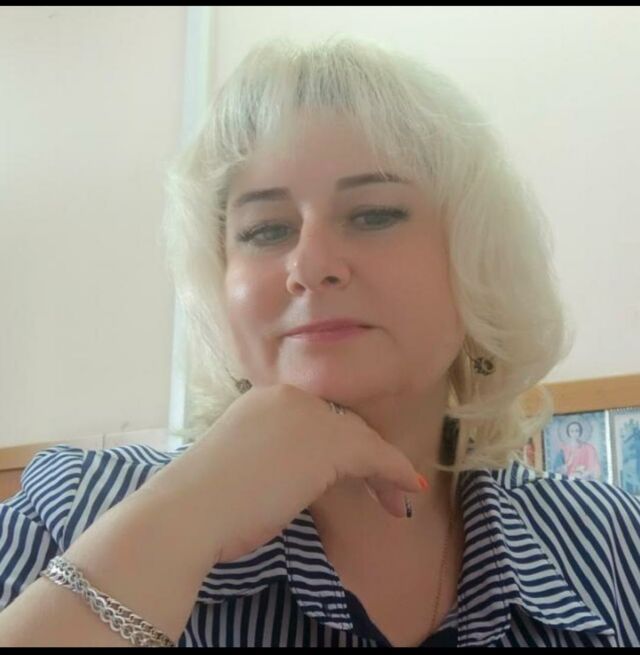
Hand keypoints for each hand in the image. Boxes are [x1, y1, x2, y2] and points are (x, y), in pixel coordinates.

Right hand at [196, 384, 425, 562]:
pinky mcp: (327, 442)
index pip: (318, 420)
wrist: (189, 513)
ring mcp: (308, 415)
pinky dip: (393, 472)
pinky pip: (373, 455)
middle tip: (382, 490)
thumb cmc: (205, 501)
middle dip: (365, 459)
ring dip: (383, 470)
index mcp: (265, 400)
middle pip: (342, 425)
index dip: (341, 449)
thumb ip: (273, 456)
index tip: (355, 474)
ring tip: (397, 500)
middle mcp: (289, 397)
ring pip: (360, 439)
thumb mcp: (244, 465)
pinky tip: (407, 489)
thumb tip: (294, 475)